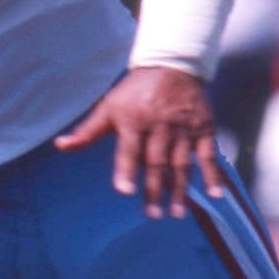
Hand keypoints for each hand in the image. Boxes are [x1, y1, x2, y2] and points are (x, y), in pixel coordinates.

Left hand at [54, 65, 224, 214]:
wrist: (173, 64)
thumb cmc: (135, 91)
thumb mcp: (110, 106)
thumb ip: (88, 131)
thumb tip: (61, 146)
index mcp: (134, 120)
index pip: (129, 149)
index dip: (127, 168)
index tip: (125, 190)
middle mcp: (159, 126)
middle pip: (156, 161)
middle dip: (154, 189)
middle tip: (152, 214)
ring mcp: (183, 128)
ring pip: (182, 163)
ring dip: (180, 189)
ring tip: (176, 212)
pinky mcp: (204, 129)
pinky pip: (209, 155)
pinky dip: (214, 175)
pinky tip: (216, 195)